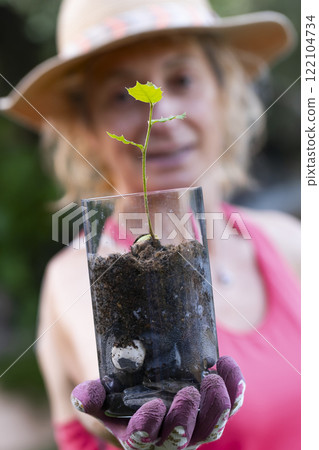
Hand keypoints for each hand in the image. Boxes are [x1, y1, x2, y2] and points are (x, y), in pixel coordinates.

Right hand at [71, 356, 244, 448]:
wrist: (150, 392)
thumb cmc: (125, 397)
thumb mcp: (105, 396)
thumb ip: (92, 396)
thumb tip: (82, 396)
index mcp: (140, 434)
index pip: (143, 438)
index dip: (148, 426)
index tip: (154, 404)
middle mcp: (170, 436)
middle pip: (182, 437)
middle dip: (187, 417)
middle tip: (190, 390)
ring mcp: (196, 426)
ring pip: (213, 427)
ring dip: (217, 405)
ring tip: (213, 378)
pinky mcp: (213, 411)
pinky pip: (231, 406)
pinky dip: (234, 388)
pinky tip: (227, 364)